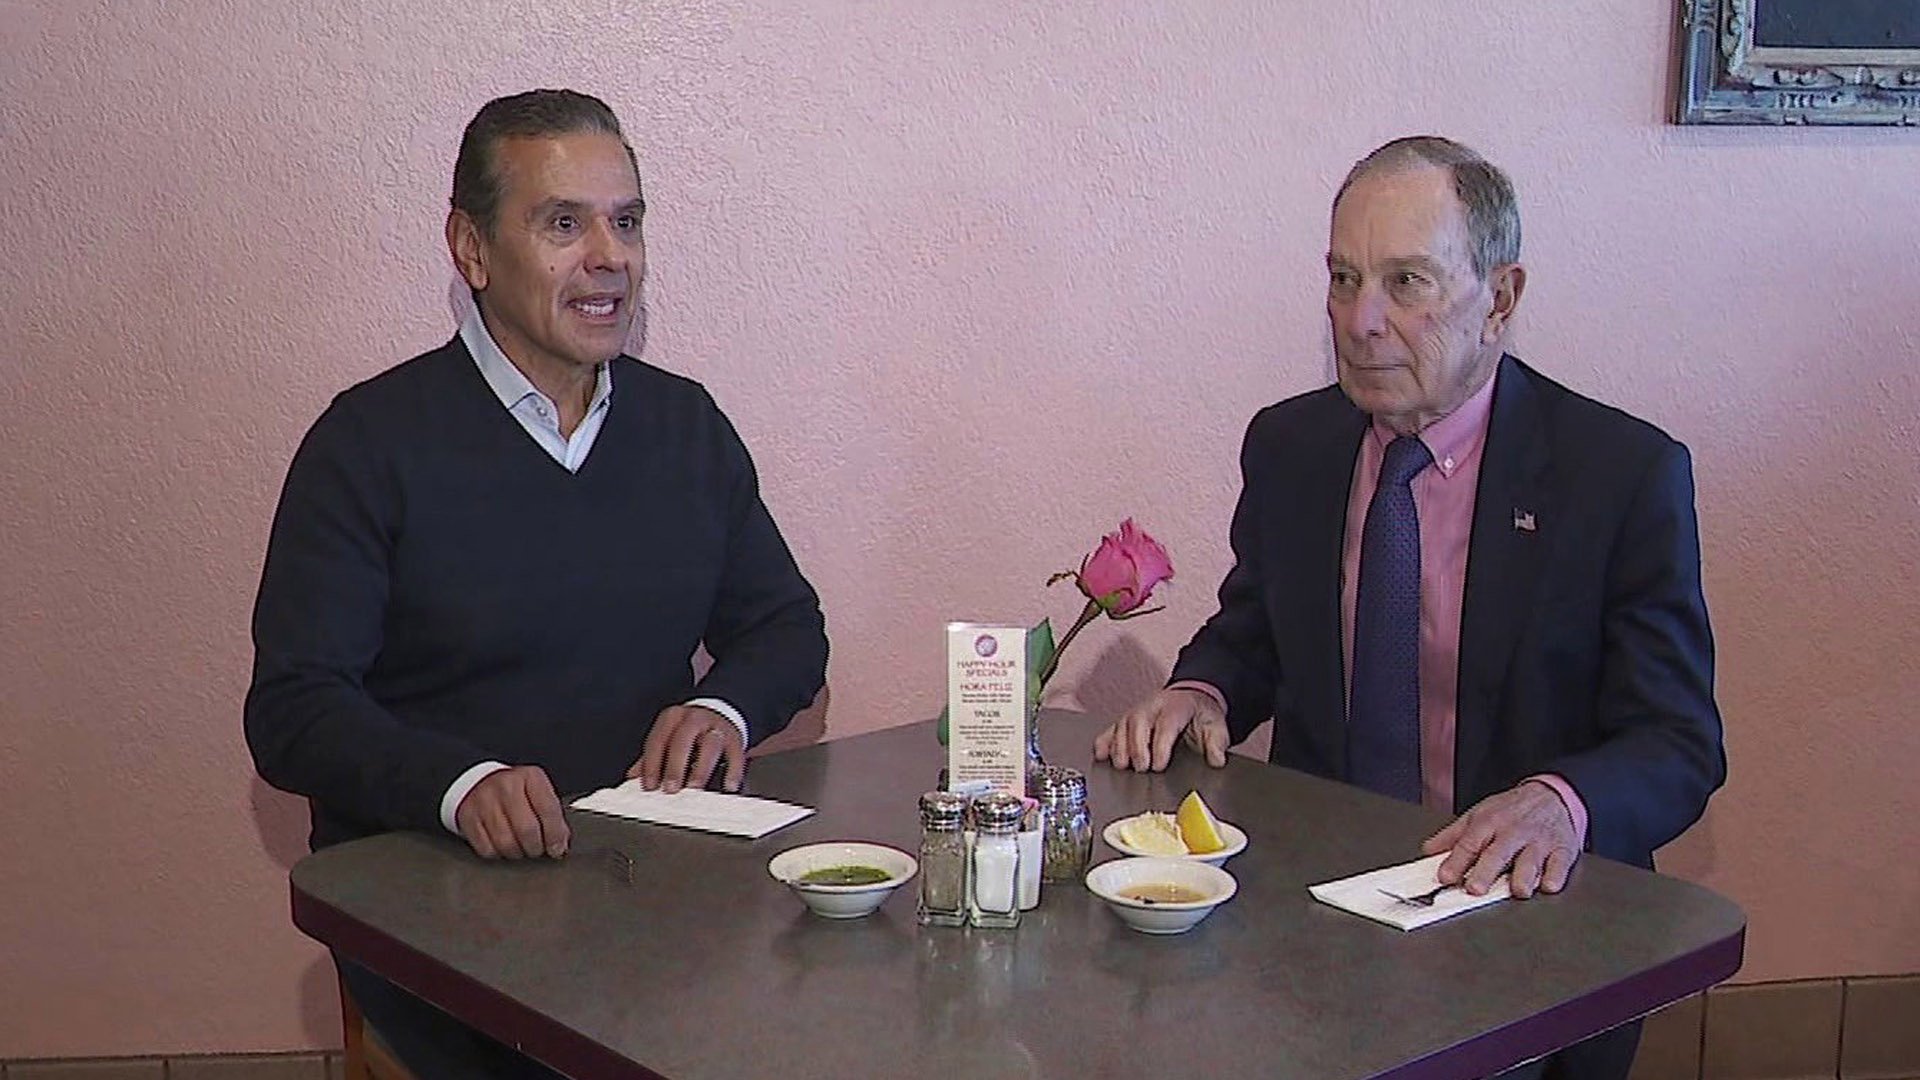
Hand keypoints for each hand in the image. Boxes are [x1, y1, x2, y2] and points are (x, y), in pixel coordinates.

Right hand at [454, 765, 569, 859]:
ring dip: (517, 853)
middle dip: (536, 848)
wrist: (479, 782)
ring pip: (506, 843)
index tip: (558, 849)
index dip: (555, 835)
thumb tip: (560, 844)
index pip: (548, 810)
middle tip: (537, 850)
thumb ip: (551, 814)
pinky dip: (498, 854)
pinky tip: (502, 846)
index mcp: (530, 777)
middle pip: (527, 830)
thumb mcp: (537, 792)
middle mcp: (506, 786)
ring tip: (521, 848)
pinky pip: (487, 849)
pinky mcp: (468, 818)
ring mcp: (485, 801)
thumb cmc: (516, 792)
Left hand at [630, 704, 744, 793]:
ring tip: (694, 788)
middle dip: (675, 767)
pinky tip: (728, 785)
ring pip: (709, 746)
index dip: (651, 764)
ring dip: (701, 770)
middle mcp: (694, 719)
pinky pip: (735, 755)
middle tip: (670, 788)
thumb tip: (634, 777)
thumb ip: (652, 756)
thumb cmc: (690, 730)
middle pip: (682, 742)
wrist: (721, 712)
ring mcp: (716, 727)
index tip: (649, 785)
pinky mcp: (735, 738)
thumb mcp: (668, 735)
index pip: (658, 740)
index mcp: (672, 718)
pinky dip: (733, 771)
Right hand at [1092, 687, 1228, 771]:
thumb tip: (1217, 759)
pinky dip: (1104, 741)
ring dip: (1118, 746)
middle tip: (1140, 768)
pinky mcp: (1126, 720)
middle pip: (1138, 722)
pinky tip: (1100, 755)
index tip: (1158, 765)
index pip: (1165, 724)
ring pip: (1122, 725)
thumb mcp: (1216, 726)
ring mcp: (1137, 711)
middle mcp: (1153, 706)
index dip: (1160, 745)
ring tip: (1121, 766)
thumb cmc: (1200, 714)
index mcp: (1176, 706)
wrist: (1191, 696)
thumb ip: (1217, 743)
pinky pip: (1111, 728)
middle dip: (1136, 746)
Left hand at [1423, 780, 1579, 898]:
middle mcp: (1513, 832)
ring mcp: (1539, 841)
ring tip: (1518, 890)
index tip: (1445, 877)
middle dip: (1486, 871)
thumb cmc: (1512, 810)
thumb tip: (1428, 852)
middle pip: (1498, 853)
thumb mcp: (1479, 815)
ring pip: (1530, 861)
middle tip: (1476, 889)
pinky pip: (1559, 864)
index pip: (1469, 844)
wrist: (1552, 794)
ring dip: (1524, 876)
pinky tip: (1548, 885)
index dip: (1455, 861)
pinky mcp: (1562, 849)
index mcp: (1489, 823)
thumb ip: (1453, 836)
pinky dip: (1555, 875)